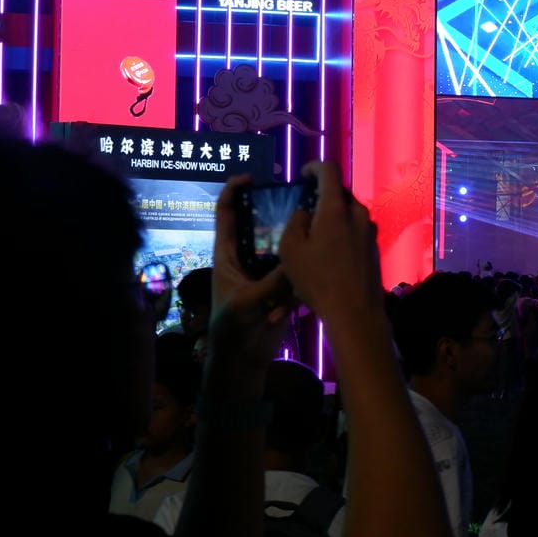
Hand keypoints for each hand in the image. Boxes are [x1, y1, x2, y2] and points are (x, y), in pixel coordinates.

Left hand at [208, 173, 296, 369]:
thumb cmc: (232, 328)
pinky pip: (295, 269)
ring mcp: (264, 269)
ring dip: (294, 242)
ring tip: (312, 234)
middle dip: (276, 211)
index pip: (225, 213)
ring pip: (282, 244)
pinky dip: (303, 270)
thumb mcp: (247, 302)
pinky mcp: (280, 285)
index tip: (250, 177)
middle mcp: (246, 256)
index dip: (233, 191)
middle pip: (260, 222)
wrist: (243, 359)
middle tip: (298, 199)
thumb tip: (295, 260)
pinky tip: (312, 272)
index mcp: (226, 254)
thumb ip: (271, 281)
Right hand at [277, 160, 383, 322]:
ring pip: (349, 212)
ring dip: (332, 216)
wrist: (354, 311)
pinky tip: (329, 252)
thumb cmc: (318, 279)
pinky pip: (355, 230)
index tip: (302, 175)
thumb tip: (305, 212)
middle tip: (305, 209)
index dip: (314, 167)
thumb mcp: (291, 250)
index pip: (329, 170)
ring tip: (315, 234)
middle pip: (340, 193)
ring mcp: (369, 231)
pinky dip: (342, 232)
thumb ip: (295, 222)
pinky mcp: (374, 247)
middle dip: (322, 195)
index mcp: (337, 208)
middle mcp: (358, 213)